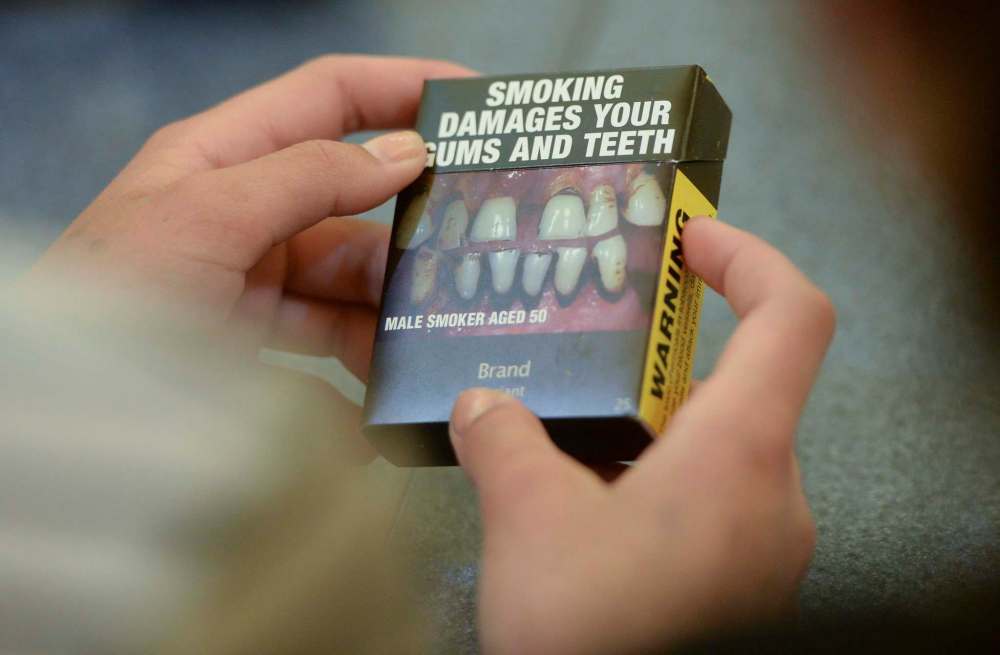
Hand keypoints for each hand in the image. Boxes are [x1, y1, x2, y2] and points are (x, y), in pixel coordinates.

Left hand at [27, 55, 471, 377]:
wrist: (53, 416)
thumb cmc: (111, 298)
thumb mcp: (205, 218)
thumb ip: (307, 178)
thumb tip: (407, 152)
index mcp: (225, 157)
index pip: (331, 98)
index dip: (404, 87)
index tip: (477, 105)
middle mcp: (245, 214)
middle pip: (353, 204)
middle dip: (410, 231)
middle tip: (474, 257)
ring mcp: (252, 284)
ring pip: (348, 285)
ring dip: (388, 313)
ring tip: (431, 340)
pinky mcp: (256, 348)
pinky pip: (327, 352)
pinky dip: (357, 375)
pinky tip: (383, 395)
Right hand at [449, 217, 834, 654]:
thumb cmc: (594, 640)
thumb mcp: (528, 522)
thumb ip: (504, 442)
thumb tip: (483, 406)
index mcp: (740, 457)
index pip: (792, 316)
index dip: (749, 256)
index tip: (692, 237)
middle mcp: (774, 497)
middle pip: (742, 384)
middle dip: (662, 364)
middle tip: (592, 351)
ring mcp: (765, 548)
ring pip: (719, 452)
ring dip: (649, 434)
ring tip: (570, 437)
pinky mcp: (742, 587)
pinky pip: (711, 506)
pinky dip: (656, 486)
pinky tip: (586, 508)